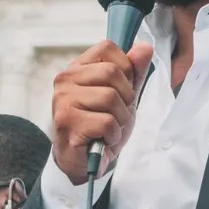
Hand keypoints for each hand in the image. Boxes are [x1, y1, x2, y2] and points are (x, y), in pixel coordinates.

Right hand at [52, 40, 154, 183]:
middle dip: (125, 98)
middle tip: (116, 114)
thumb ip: (134, 71)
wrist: (86, 161)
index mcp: (78, 68)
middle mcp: (65, 80)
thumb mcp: (124, 95)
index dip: (125, 69)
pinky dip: (112, 134)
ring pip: (110, 97)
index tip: (120, 89)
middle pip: (112, 72)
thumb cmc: (102, 126)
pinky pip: (106, 121)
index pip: (108, 48)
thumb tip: (145, 46)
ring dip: (120, 119)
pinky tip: (103, 139)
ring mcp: (63, 100)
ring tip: (110, 128)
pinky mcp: (67, 122)